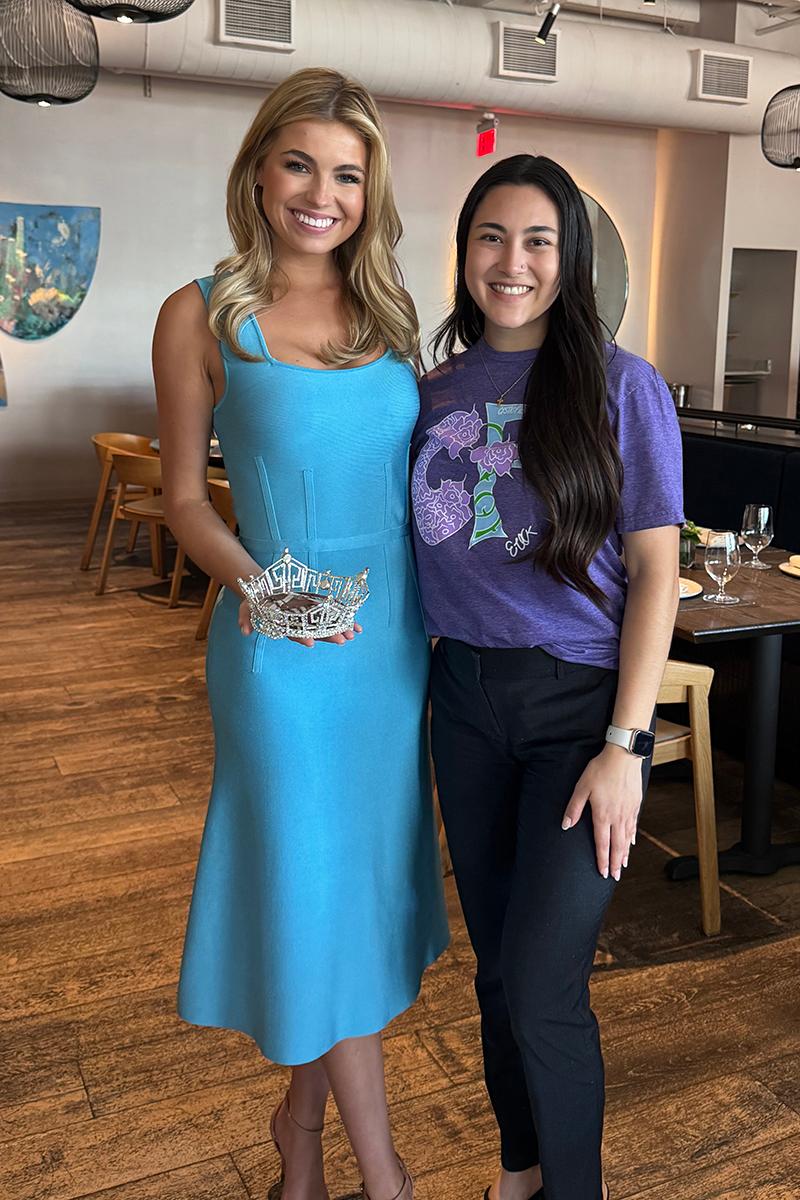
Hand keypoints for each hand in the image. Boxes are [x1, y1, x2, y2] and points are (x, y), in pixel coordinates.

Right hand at [237, 600, 361, 647]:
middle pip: (314, 631)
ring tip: (352, 634)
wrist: (263, 589)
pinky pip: (329, 614)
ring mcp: (306, 615)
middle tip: (342, 640)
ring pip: (324, 625)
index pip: (293, 633)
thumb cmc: (255, 600)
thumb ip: (245, 618)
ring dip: (338, 629)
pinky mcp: (313, 607)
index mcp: (283, 625)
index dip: (301, 638)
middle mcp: (297, 622)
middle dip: (328, 635)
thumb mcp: (246, 607)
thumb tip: (245, 631)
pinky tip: (356, 626)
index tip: (310, 643)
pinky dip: (342, 619)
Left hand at [561, 744, 642, 879]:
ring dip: (625, 853)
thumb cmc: (600, 770)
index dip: (602, 860)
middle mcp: (617, 817)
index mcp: (602, 815)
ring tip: (624, 865)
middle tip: (615, 877)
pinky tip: (632, 842)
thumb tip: (565, 825)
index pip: (602, 844)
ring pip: (627, 838)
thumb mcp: (581, 787)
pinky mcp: (635, 804)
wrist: (623, 756)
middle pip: (617, 846)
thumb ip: (574, 808)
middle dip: (615, 863)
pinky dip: (632, 837)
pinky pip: (634, 826)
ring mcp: (628, 812)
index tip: (602, 872)